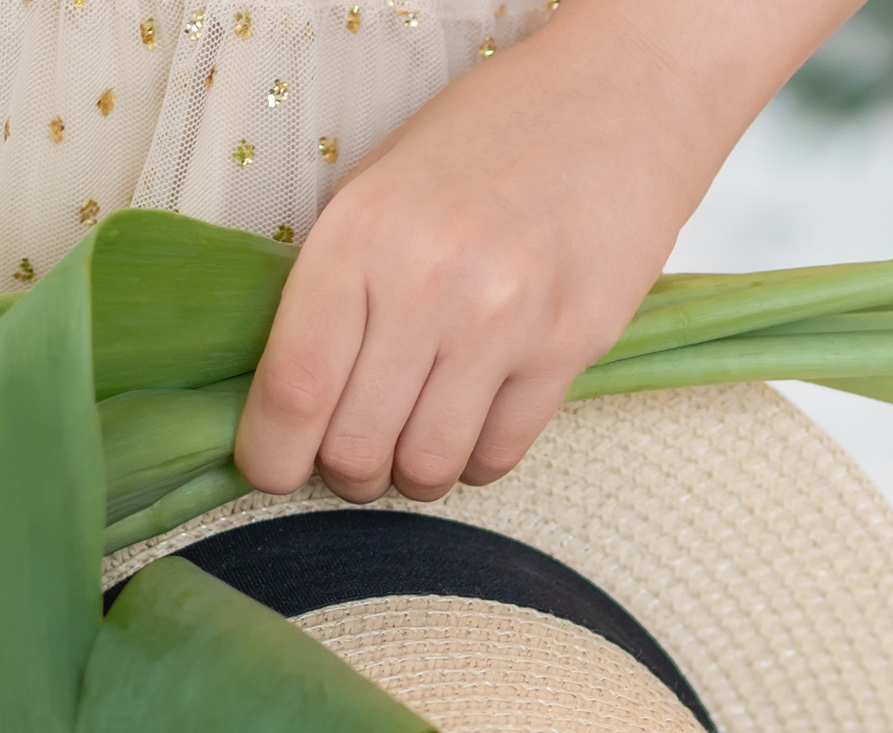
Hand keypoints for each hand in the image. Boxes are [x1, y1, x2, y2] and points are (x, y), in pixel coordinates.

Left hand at [235, 0, 863, 501]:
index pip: (293, 389)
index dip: (270, 456)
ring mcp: (505, 317)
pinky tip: (473, 421)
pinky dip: (475, 460)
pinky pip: (499, 455)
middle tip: (354, 452)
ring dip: (411, 474)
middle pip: (355, 447)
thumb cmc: (484, 146)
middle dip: (345, 472)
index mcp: (358, 236)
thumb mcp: (375, 191)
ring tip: (415, 438)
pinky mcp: (571, 344)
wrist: (621, 98)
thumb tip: (287, 406)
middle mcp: (427, 280)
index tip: (274, 469)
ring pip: (427, 467)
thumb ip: (328, 293)